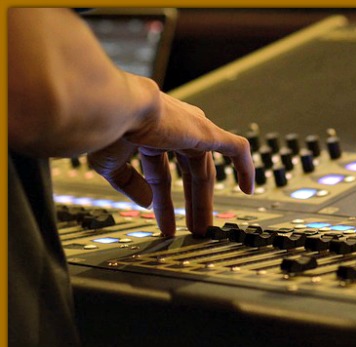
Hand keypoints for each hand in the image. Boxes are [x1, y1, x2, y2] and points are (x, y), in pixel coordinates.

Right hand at [88, 90, 253, 236]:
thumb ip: (130, 183)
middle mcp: (173, 130)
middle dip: (192, 203)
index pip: (161, 173)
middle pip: (190, 174)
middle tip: (194, 228)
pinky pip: (236, 150)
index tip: (165, 224)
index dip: (163, 201)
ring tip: (204, 228)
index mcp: (150, 134)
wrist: (116, 108)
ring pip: (206, 171)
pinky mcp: (208, 131)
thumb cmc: (106, 128)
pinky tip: (248, 189)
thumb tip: (147, 202)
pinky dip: (245, 168)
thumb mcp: (111, 163)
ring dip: (205, 201)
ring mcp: (192, 130)